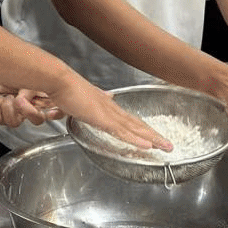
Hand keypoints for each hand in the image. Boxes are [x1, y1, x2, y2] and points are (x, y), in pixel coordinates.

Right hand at [0, 76, 172, 151]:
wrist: (59, 80)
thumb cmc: (65, 88)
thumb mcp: (82, 96)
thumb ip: (95, 98)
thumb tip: (107, 95)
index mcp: (106, 104)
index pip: (128, 119)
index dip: (141, 128)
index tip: (152, 135)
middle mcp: (111, 107)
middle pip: (137, 124)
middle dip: (153, 135)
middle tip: (168, 145)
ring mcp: (108, 113)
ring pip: (134, 129)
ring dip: (151, 139)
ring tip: (166, 147)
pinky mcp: (102, 118)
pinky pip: (122, 132)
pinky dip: (136, 140)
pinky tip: (147, 146)